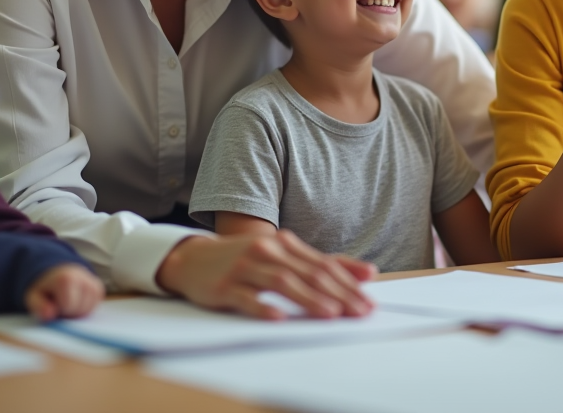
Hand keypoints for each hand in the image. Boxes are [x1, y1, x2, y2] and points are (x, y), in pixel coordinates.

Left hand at [24, 264, 104, 320]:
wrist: (55, 273)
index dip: (59, 310)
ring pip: (89, 310)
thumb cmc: (45, 288)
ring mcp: (93, 282)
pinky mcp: (98, 288)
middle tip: (60, 304)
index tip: (53, 303)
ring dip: (77, 312)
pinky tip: (76, 302)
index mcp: (66, 279)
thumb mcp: (33, 296)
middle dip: (69, 313)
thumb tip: (49, 315)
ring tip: (68, 303)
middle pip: (80, 310)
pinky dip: (85, 308)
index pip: (68, 307)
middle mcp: (83, 278)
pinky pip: (95, 306)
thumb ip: (39, 306)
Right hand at [156, 232, 375, 319]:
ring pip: (282, 282)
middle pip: (308, 273)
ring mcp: (245, 267)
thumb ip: (323, 263)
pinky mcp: (224, 285)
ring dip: (308, 299)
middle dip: (338, 294)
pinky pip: (246, 298)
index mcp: (285, 244)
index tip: (369, 303)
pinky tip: (278, 318)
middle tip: (359, 312)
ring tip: (330, 313)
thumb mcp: (283, 255)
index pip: (323, 265)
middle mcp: (267, 250)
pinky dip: (263, 307)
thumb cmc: (246, 259)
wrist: (194, 258)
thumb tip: (368, 272)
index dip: (348, 284)